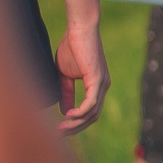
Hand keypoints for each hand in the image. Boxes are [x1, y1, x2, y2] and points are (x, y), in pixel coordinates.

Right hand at [55, 18, 108, 133]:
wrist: (79, 29)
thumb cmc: (72, 47)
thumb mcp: (65, 74)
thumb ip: (65, 92)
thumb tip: (65, 111)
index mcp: (97, 86)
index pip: (90, 112)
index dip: (76, 123)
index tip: (60, 129)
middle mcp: (102, 87)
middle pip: (92, 117)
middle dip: (76, 128)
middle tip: (59, 134)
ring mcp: (102, 84)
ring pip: (92, 113)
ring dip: (76, 123)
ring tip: (61, 128)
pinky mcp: (98, 79)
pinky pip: (91, 102)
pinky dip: (81, 112)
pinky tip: (69, 116)